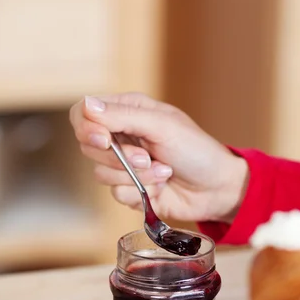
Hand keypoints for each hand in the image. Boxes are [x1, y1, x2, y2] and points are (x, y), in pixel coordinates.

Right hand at [69, 93, 247, 222]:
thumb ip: (123, 116)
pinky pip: (116, 193)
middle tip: (147, 157)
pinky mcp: (130, 189)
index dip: (86, 127)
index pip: (83, 113)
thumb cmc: (197, 150)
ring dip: (136, 176)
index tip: (104, 139)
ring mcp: (124, 164)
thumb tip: (86, 106)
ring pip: (101, 172)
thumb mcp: (162, 126)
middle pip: (87, 145)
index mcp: (127, 111)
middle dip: (119, 157)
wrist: (216, 188)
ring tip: (163, 172)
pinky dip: (141, 192)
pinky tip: (162, 187)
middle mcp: (121, 136)